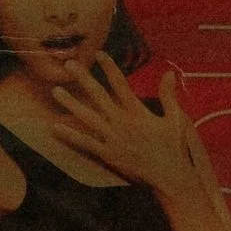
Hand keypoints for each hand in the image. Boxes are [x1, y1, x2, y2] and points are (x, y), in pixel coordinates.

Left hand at [46, 55, 203, 199]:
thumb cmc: (174, 148)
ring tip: (56, 91)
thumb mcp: (175, 119)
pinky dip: (70, 135)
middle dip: (83, 78)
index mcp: (138, 112)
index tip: (99, 54)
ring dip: (71, 103)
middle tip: (69, 64)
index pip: (120, 84)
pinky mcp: (107, 154)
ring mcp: (112, 138)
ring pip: (87, 117)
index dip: (109, 68)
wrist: (170, 176)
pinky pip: (85, 143)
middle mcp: (122, 122)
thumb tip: (169, 73)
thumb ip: (169, 96)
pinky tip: (55, 127)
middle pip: (98, 95)